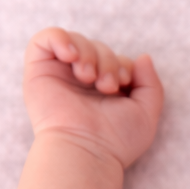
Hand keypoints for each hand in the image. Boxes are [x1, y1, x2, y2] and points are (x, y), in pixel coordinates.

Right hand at [23, 27, 163, 168]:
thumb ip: (151, 84)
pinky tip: (71, 56)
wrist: (87, 150)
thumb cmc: (116, 140)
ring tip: (88, 77)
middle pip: (98, 47)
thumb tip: (143, 57)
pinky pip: (46, 38)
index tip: (123, 83)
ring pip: (76, 41)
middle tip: (106, 86)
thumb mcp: (146, 113)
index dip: (122, 64)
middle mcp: (81, 82)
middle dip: (107, 60)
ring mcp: (60, 76)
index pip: (116, 59)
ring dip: (88, 53)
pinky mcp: (38, 72)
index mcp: (104, 90)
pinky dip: (60, 39)